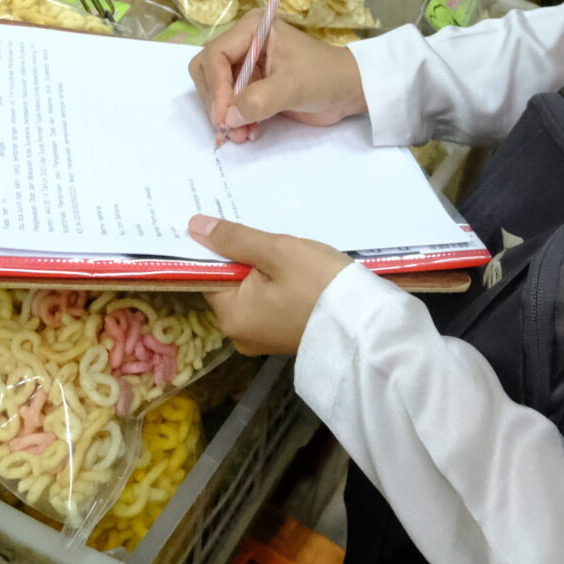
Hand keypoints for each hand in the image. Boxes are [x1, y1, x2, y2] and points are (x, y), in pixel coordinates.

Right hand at [188, 16, 366, 143]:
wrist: (348, 91)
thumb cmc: (324, 78)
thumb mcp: (292, 87)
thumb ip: (258, 100)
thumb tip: (228, 117)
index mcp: (253, 28)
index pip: (216, 54)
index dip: (215, 86)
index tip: (222, 115)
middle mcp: (244, 42)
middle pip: (209, 70)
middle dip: (216, 101)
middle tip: (228, 128)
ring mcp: (247, 64)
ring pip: (216, 89)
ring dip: (224, 114)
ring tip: (241, 135)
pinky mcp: (252, 84)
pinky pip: (230, 102)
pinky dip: (235, 118)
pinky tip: (249, 132)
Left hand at [190, 215, 351, 354]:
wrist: (369, 325)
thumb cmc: (321, 285)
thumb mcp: (277, 252)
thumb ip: (235, 239)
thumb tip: (194, 227)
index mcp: (231, 316)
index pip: (209, 274)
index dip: (220, 247)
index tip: (233, 225)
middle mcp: (241, 334)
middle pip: (232, 283)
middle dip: (248, 258)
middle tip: (269, 234)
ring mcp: (264, 338)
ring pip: (254, 292)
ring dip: (267, 270)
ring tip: (288, 249)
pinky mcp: (285, 337)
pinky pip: (271, 303)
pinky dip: (280, 285)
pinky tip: (298, 270)